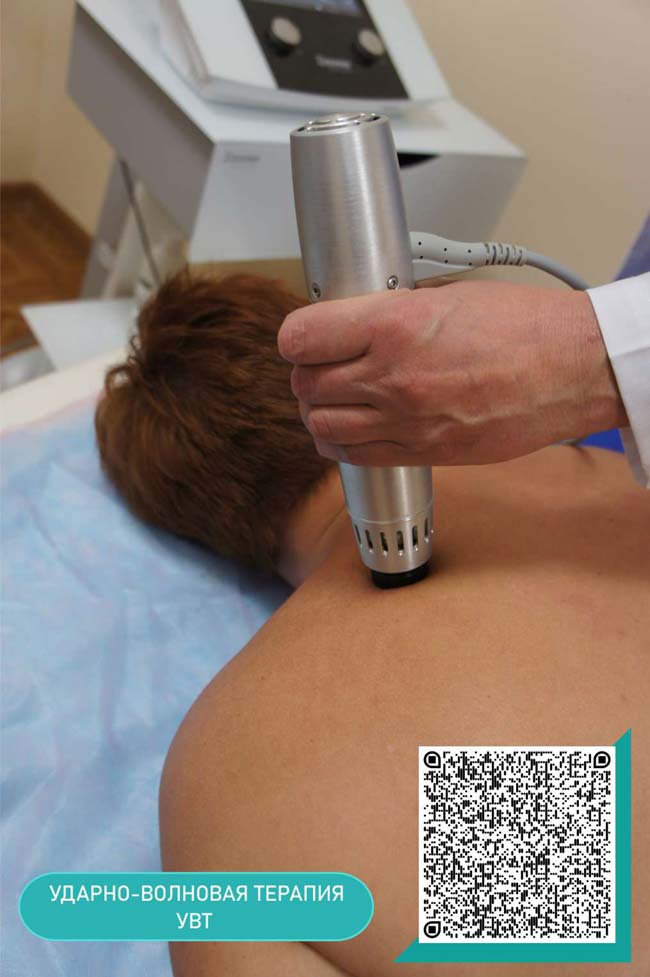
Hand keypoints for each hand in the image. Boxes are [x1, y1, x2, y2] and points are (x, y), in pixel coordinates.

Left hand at [277, 279, 626, 465]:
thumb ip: (390, 311)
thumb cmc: (523, 327)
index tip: (303, 338)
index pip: (301, 338)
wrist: (571, 370)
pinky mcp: (424, 452)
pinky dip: (340, 444)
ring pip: (322, 426)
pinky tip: (350, 429)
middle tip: (319, 367)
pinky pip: (356, 457)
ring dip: (319, 412)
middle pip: (306, 386)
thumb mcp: (445, 295)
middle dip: (306, 375)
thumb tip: (352, 321)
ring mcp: (407, 420)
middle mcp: (392, 376)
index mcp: (394, 324)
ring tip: (333, 399)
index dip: (295, 338)